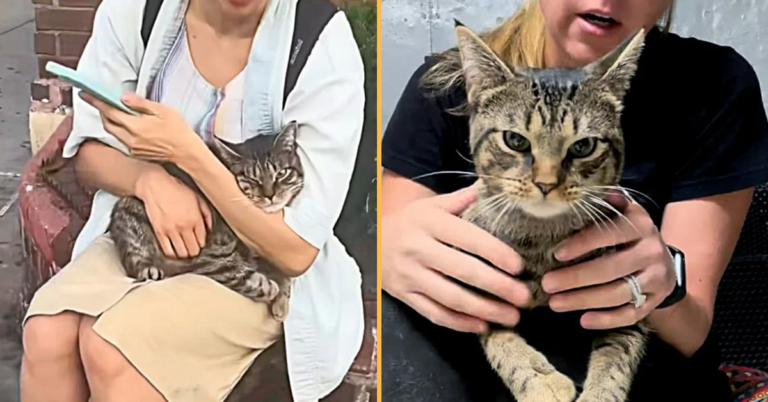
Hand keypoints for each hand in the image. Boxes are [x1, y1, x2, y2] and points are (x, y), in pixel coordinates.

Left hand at [80, 92, 203, 163]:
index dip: (96, 101)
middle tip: (101, 102)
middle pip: (108, 123)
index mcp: (135, 126)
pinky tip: (128, 125)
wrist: (186, 153)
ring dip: (111, 121)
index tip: (84, 93)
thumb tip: (123, 98)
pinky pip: (122, 139)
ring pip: (114, 132)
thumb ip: (141, 104)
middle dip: (103, 112)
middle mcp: (130, 138)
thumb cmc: (178, 131)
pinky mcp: (136, 153)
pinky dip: (120, 130)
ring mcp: (132, 148)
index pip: (110, 111)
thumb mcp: (162, 111)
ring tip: (115, 112)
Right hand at [134, 165, 213, 258]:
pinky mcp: (159, 232)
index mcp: (195, 218)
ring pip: (181, 252)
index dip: (202, 243)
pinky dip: (172, 254)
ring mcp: (171, 230)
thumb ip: (206, 213)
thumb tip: (209, 227)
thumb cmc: (176, 189)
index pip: (202, 240)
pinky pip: (167, 250)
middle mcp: (184, 226)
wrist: (155, 185)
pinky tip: (174, 252)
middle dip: (194, 251)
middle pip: (193, 249)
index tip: (200, 243)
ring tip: (184, 251)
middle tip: (193, 249)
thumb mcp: (197, 198)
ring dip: (184, 254)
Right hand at [382, 184, 530, 332]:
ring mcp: (409, 275)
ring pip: (451, 297)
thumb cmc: (411, 221)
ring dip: (484, 310)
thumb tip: (495, 187)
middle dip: (498, 286)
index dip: (496, 253)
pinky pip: (434, 313)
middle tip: (524, 296)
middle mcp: (418, 248)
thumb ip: (463, 199)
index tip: (519, 266)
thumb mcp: (433, 205)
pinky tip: (481, 325)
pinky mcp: (404, 295)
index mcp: (429, 222)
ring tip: (511, 316)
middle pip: (463, 271)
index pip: (468, 238)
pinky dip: (459, 323)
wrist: (373, 238)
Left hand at [542, 192, 675, 329]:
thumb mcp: (622, 214)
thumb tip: (586, 192)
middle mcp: (652, 252)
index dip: (583, 243)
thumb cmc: (628, 235)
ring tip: (555, 303)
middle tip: (547, 284)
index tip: (556, 254)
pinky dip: (607, 320)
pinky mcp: (654, 301)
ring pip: (618, 294)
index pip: (610, 233)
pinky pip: (631, 314)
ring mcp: (656, 279)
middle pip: (611, 268)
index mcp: (640, 226)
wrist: (664, 261)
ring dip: (583, 300)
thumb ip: (605, 206)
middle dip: (576, 278)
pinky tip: (583, 320)